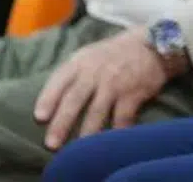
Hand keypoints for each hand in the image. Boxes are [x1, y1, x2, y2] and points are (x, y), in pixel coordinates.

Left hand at [33, 28, 168, 149]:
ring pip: (97, 112)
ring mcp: (115, 83)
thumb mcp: (89, 55)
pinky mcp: (133, 93)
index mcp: (81, 62)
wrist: (153, 45)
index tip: (40, 117)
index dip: (48, 99)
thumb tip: (50, 100)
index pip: (59, 81)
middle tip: (52, 143)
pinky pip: (122, 117)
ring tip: (79, 148)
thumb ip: (72, 73)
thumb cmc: (114, 54)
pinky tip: (111, 140)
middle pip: (75, 100)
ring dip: (87, 132)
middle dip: (62, 123)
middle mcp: (96, 72)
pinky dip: (116, 131)